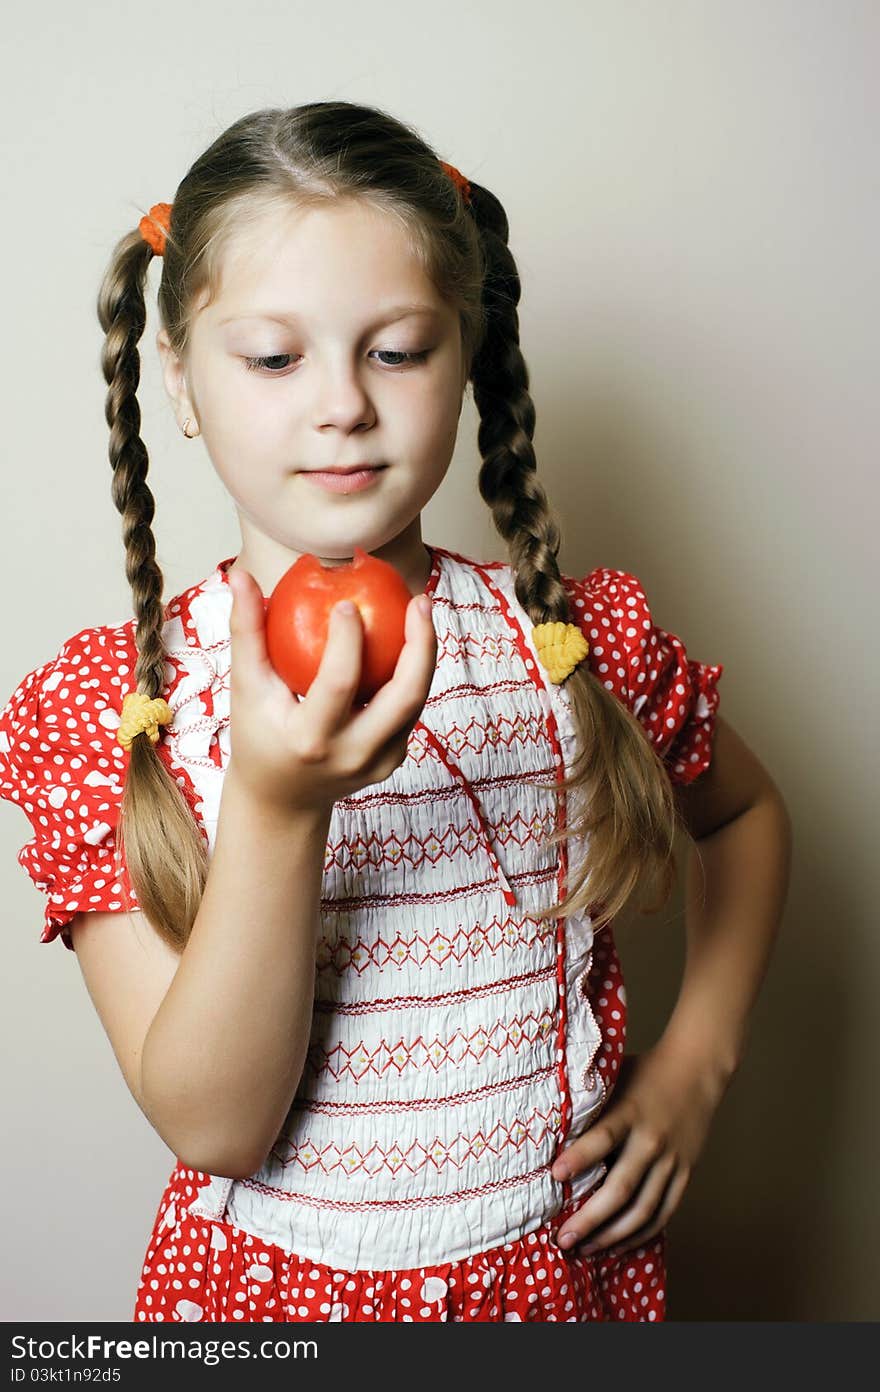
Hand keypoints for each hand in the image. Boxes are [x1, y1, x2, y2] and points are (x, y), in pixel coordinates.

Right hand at [225, 567, 436, 817]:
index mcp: (310, 739)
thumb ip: (246, 631)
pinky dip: (413, 673)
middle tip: (418, 601)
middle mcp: (352, 755)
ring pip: (416, 702)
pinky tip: (411, 637)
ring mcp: (379, 762)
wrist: (280, 799)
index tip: (349, 602)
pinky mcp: (393, 761)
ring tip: (420, 610)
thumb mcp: (246, 687)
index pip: (338, 684)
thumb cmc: (258, 734)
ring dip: (424, 654)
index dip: (347, 641)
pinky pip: (409, 710)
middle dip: (420, 646)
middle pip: (403, 698)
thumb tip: (239, 575)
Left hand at [551, 1036, 733, 1259]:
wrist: (698, 1069)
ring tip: (585, 1250)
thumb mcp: (615, 1078)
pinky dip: (641, 1234)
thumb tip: (549, 1125)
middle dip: (590, 1218)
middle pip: (621, 1188)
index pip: (603, 1138)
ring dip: (612, 1236)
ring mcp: (672, 1161)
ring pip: (642, 1210)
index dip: (579, 1158)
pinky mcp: (685, 1174)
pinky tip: (618, 1245)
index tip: (554, 1176)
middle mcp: (652, 1140)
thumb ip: (590, 1103)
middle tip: (563, 1238)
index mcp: (630, 1111)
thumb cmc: (645, 1072)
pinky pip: (663, 1213)